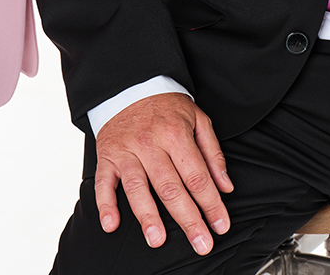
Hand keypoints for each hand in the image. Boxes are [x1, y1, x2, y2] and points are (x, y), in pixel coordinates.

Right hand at [94, 92, 232, 254]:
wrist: (130, 85)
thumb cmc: (166, 107)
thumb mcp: (197, 119)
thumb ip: (213, 153)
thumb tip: (225, 186)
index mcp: (175, 134)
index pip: (197, 176)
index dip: (211, 203)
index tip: (221, 225)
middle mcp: (150, 143)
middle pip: (170, 187)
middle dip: (188, 219)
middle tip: (200, 243)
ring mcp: (126, 150)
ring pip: (137, 187)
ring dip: (147, 215)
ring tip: (157, 239)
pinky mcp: (107, 156)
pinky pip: (104, 182)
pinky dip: (105, 204)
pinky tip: (112, 223)